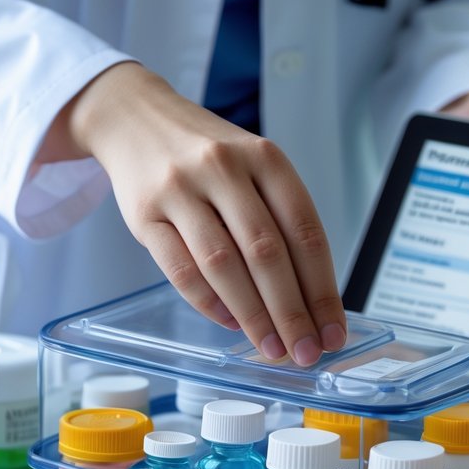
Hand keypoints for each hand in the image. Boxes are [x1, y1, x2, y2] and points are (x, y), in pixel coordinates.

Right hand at [46, 63, 346, 365]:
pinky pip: (180, 268)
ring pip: (223, 264)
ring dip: (252, 315)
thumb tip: (309, 298)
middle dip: (291, 312)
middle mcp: (224, 168)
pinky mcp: (144, 214)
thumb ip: (278, 217)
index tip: (333, 330)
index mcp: (265, 157)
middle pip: (266, 252)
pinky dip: (208, 302)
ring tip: (271, 348)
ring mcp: (180, 189)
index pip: (305, 232)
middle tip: (306, 352)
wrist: (134, 116)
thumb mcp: (252, 164)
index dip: (323, 289)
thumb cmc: (204, 152)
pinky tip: (228, 322)